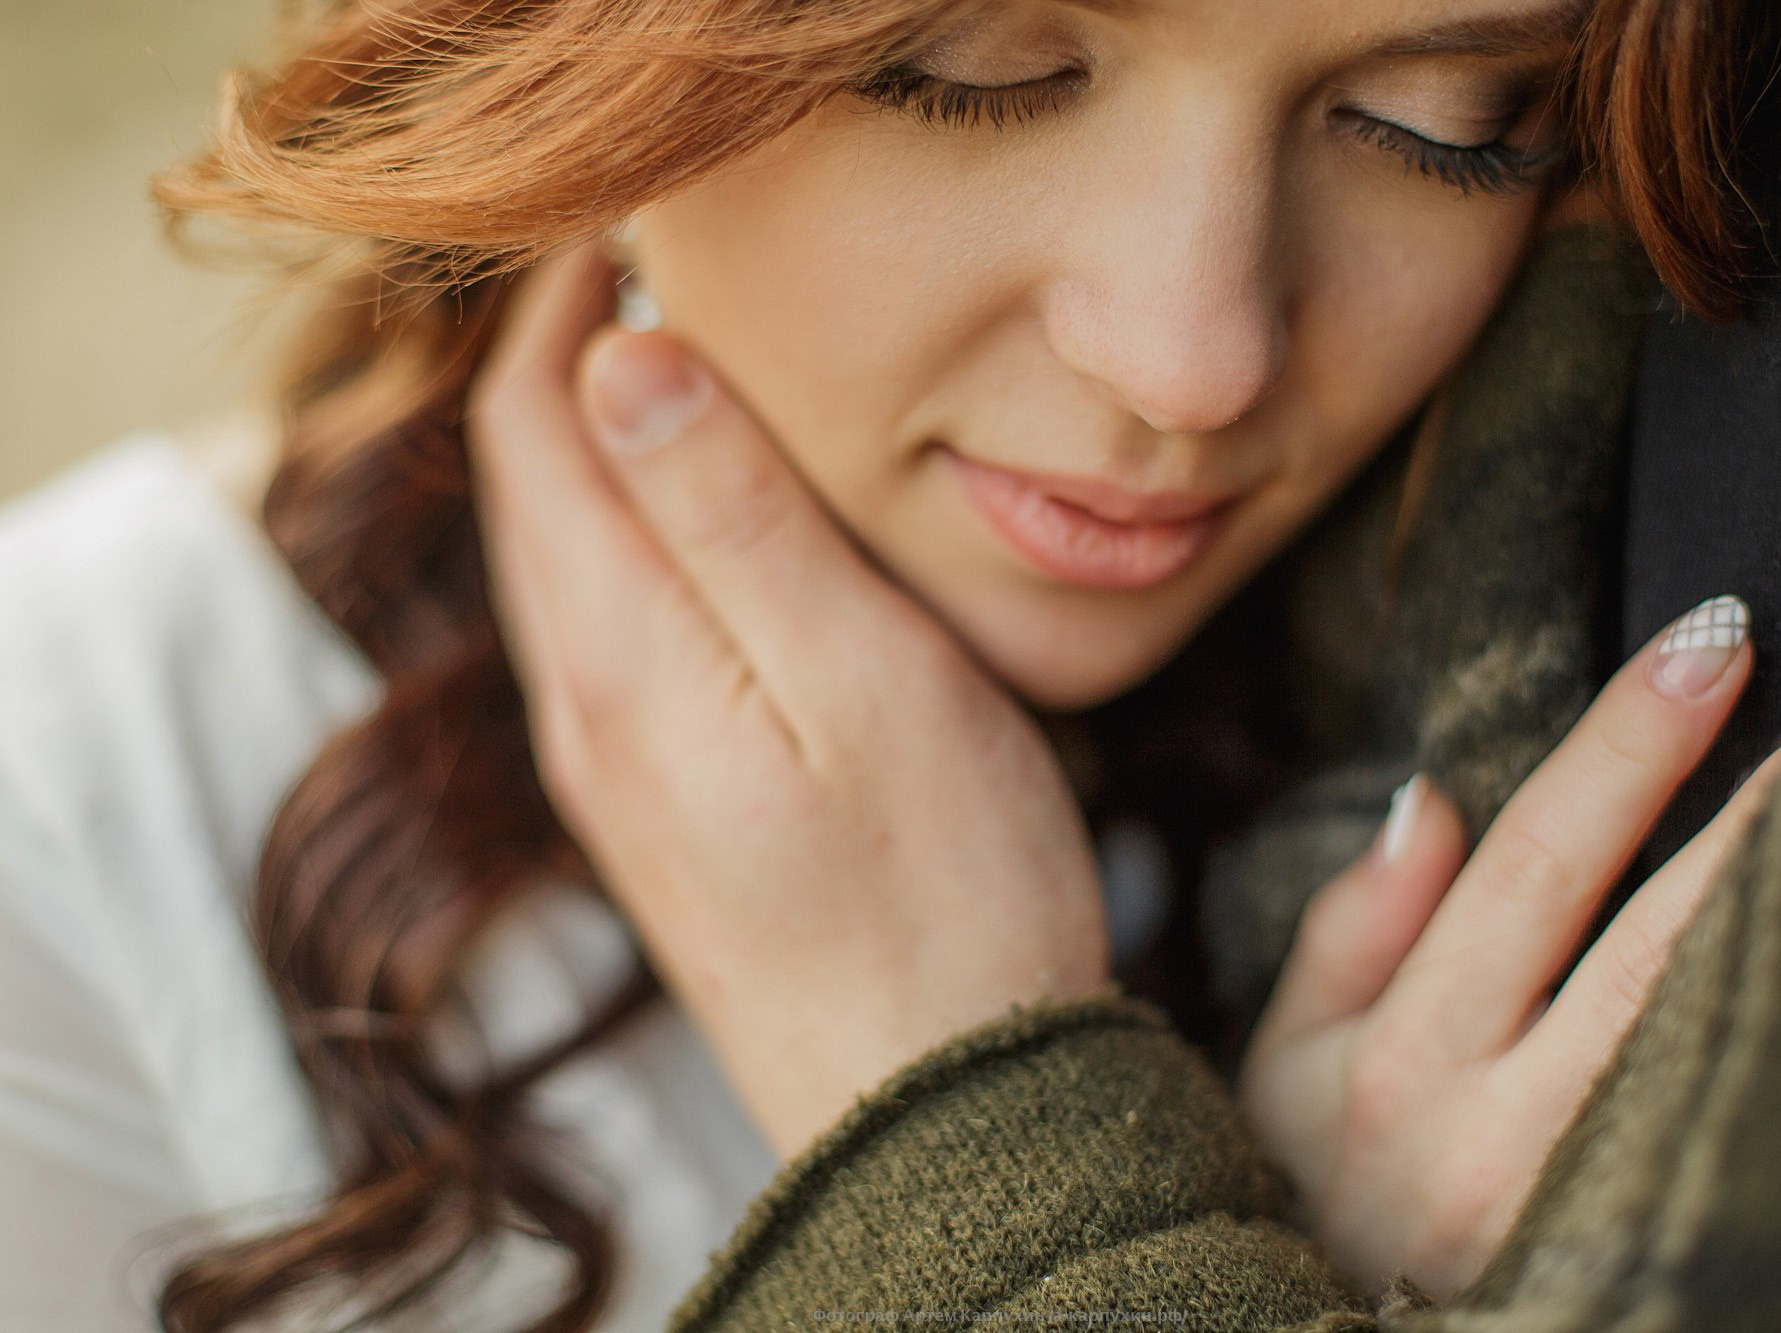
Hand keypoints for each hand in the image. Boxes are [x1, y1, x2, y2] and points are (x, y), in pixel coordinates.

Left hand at [467, 249, 1109, 1157]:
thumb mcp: (862, 675)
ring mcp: (616, 780)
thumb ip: (736, 517)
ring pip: (566, 576)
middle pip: (533, 502)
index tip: (626, 235)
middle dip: (568, 379)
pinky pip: (608, 648)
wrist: (935, 1110)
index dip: (556, 319)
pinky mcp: (662, 821)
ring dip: (600, 466)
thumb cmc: (942, 890)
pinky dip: (633, 556)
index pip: (536, 440)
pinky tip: (710, 550)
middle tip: (650, 283)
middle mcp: (587, 716)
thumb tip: (624, 356)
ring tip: (681, 388)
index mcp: (625, 658)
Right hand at [1241, 598, 1780, 1298]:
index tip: (1706, 643)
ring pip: (1712, 1030)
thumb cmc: (1313, 1194)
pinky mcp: (1642, 1238)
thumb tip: (1433, 801)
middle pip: (1655, 940)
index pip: (1534, 866)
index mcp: (1400, 1060)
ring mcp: (1579, 1201)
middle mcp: (1496, 1132)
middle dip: (1748, 804)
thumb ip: (1350, 933)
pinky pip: (1729, 1112)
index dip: (1625, 747)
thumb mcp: (1288, 1065)